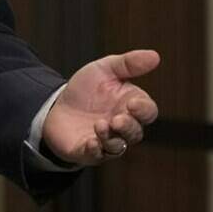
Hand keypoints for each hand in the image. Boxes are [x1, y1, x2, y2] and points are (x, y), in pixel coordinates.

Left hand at [42, 49, 159, 165]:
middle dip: (128, 126)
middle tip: (117, 118)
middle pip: (135, 132)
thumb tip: (155, 56)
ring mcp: (107, 141)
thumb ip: (128, 64)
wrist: (56, 105)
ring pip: (118, 146)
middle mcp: (123, 127)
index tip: (132, 103)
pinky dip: (96, 150)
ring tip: (100, 125)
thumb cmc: (86, 89)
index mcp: (131, 106)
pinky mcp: (89, 151)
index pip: (148, 112)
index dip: (144, 110)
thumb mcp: (104, 70)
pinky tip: (91, 142)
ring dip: (112, 138)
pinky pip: (98, 155)